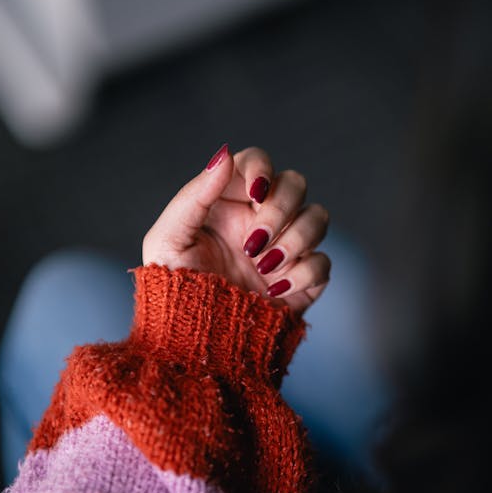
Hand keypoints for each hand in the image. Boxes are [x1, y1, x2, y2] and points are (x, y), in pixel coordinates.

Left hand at [143, 145, 329, 313]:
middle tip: (253, 243)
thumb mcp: (170, 238)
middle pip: (295, 183)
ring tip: (262, 266)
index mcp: (229, 201)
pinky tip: (273, 290)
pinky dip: (302, 274)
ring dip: (295, 239)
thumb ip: (194, 194)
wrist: (193, 339)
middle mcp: (261, 218)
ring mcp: (285, 247)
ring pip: (318, 217)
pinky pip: (322, 262)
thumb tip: (224, 153)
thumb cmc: (173, 286)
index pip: (258, 163)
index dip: (263, 169)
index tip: (256, 193)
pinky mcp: (303, 279)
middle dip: (280, 210)